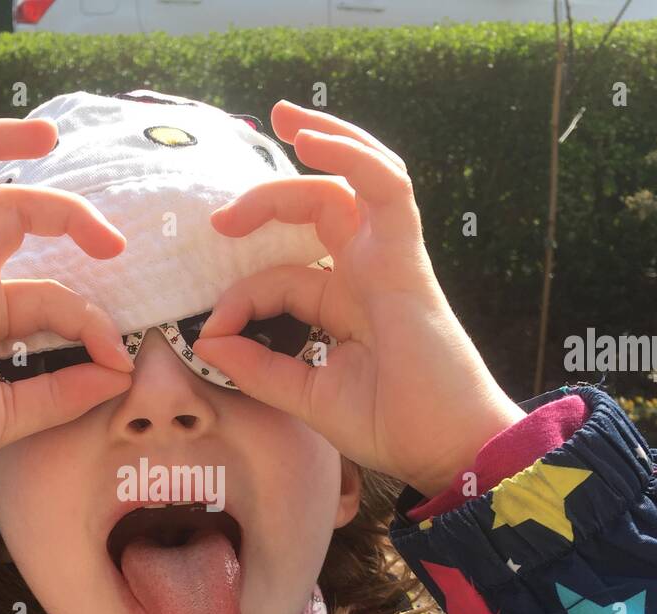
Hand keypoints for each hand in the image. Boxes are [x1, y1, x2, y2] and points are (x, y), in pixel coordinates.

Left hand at [191, 100, 523, 497]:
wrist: (449, 449)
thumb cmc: (394, 425)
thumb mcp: (307, 395)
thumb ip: (258, 368)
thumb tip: (208, 339)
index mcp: (344, 304)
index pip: (281, 276)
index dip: (240, 296)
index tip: (212, 334)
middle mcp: (366, 272)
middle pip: (316, 208)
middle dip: (267, 196)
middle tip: (219, 219)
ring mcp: (388, 259)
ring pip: (355, 180)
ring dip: (324, 140)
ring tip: (283, 120)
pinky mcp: (407, 256)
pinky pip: (386, 187)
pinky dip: (352, 155)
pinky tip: (310, 140)